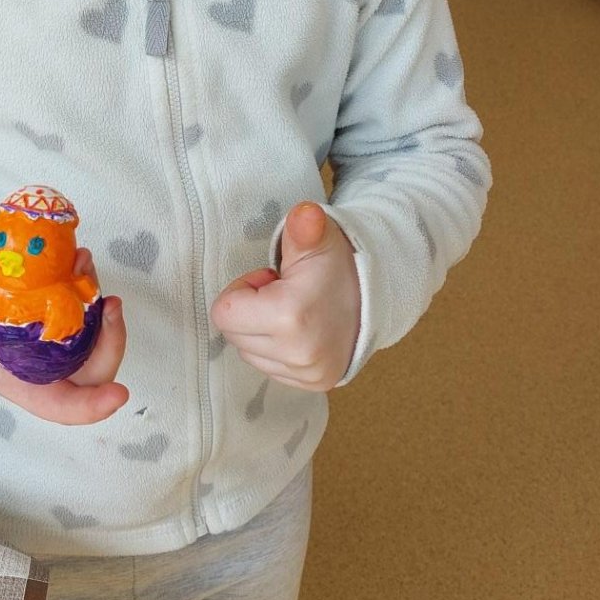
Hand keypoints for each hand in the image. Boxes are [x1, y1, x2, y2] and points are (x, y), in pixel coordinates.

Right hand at [0, 248, 128, 423]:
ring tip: (85, 267)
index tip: (119, 394)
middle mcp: (52, 366)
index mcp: (25, 382)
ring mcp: (66, 339)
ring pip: (100, 335)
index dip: (93, 406)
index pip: (65, 406)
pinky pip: (92, 304)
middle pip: (96, 370)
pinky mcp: (71, 312)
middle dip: (112, 340)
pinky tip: (80, 259)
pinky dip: (90, 282)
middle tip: (112, 306)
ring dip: (103, 305)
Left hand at [211, 202, 360, 390]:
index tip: (270, 280)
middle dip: (250, 310)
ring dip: (261, 331)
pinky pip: (269, 368)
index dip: (242, 290)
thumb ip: (303, 228)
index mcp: (290, 317)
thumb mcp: (319, 239)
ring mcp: (307, 374)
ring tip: (292, 311)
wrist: (375, 296)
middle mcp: (298, 354)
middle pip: (233, 335)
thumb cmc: (338, 265)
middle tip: (281, 293)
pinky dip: (275, 348)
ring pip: (248, 353)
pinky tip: (299, 330)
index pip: (224, 312)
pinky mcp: (312, 385)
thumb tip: (306, 214)